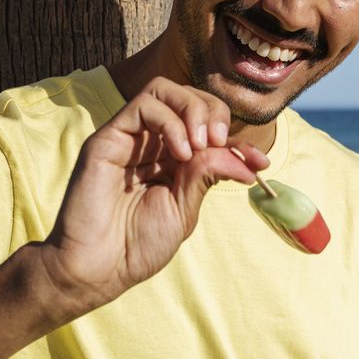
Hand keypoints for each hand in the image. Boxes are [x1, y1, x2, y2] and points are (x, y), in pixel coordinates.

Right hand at [40, 77, 269, 315]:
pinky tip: (180, 152)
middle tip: (221, 144)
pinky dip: (170, 121)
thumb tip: (243, 159)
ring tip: (201, 144)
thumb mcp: (184, 210)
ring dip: (194, 110)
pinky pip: (143, 105)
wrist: (98, 268)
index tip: (259, 162)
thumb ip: (207, 176)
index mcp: (170, 161)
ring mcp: (129, 138)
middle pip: (188, 98)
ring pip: (165, 91)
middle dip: (215, 114)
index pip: (208, 128)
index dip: (238, 139)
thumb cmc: (136, 246)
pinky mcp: (108, 138)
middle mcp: (150, 143)